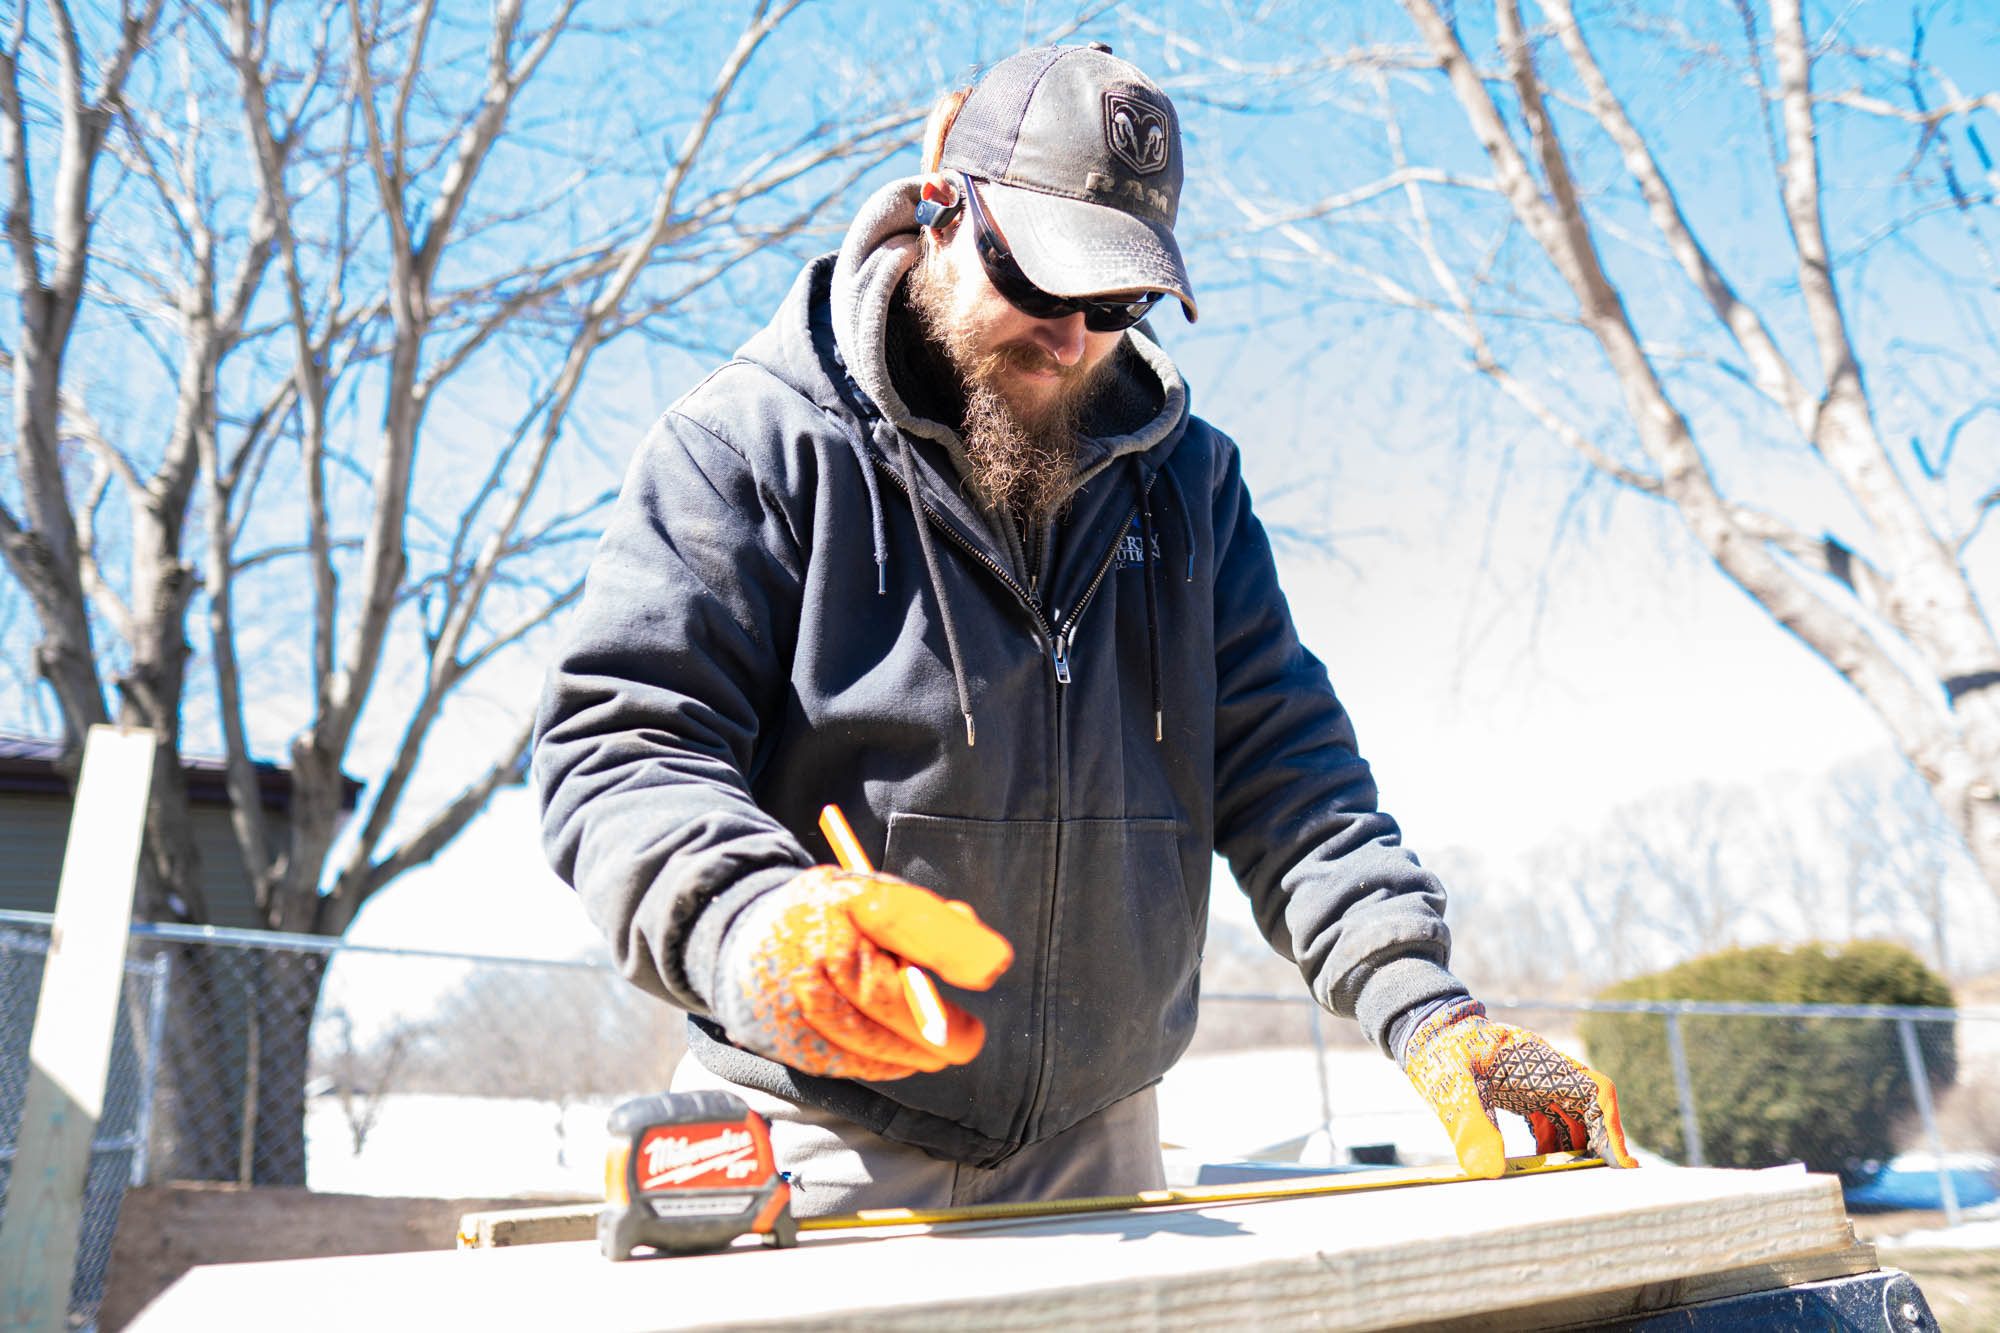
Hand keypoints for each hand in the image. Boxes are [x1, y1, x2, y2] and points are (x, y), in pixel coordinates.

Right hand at [712, 866, 1012, 1079]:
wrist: (744, 936)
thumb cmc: (837, 918)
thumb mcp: (879, 897)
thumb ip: (930, 922)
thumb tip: (987, 962)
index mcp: (847, 898)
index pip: (905, 920)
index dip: (951, 945)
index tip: (994, 967)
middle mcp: (814, 944)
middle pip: (887, 997)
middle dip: (940, 1026)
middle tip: (970, 1040)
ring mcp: (792, 994)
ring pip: (868, 1040)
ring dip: (912, 1053)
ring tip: (937, 1053)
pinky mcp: (783, 1035)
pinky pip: (844, 1063)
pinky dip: (880, 1065)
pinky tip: (898, 1058)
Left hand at [1402, 999, 1636, 1178]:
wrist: (1420, 1029)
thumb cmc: (1438, 1050)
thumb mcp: (1453, 1085)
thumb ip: (1471, 1125)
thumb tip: (1487, 1172)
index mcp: (1540, 1061)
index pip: (1595, 1092)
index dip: (1611, 1128)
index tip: (1620, 1163)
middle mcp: (1544, 1071)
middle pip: (1588, 1110)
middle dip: (1597, 1146)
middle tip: (1602, 1185)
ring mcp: (1532, 1082)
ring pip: (1569, 1118)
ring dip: (1574, 1149)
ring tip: (1572, 1183)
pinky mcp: (1517, 1093)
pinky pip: (1546, 1121)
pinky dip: (1550, 1145)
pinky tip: (1540, 1167)